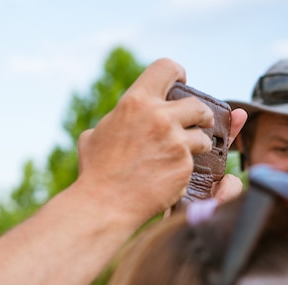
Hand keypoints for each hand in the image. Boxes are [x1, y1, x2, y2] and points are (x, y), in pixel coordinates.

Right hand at [76, 58, 241, 222]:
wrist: (104, 203)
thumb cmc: (95, 171)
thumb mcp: (93, 136)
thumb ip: (114, 121)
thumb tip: (119, 119)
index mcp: (135, 103)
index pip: (167, 68)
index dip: (177, 74)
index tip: (180, 85)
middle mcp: (160, 117)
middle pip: (197, 104)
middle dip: (200, 116)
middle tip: (196, 124)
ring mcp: (176, 142)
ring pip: (203, 136)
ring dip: (197, 145)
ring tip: (182, 155)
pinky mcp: (185, 166)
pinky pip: (196, 162)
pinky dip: (186, 169)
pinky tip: (170, 177)